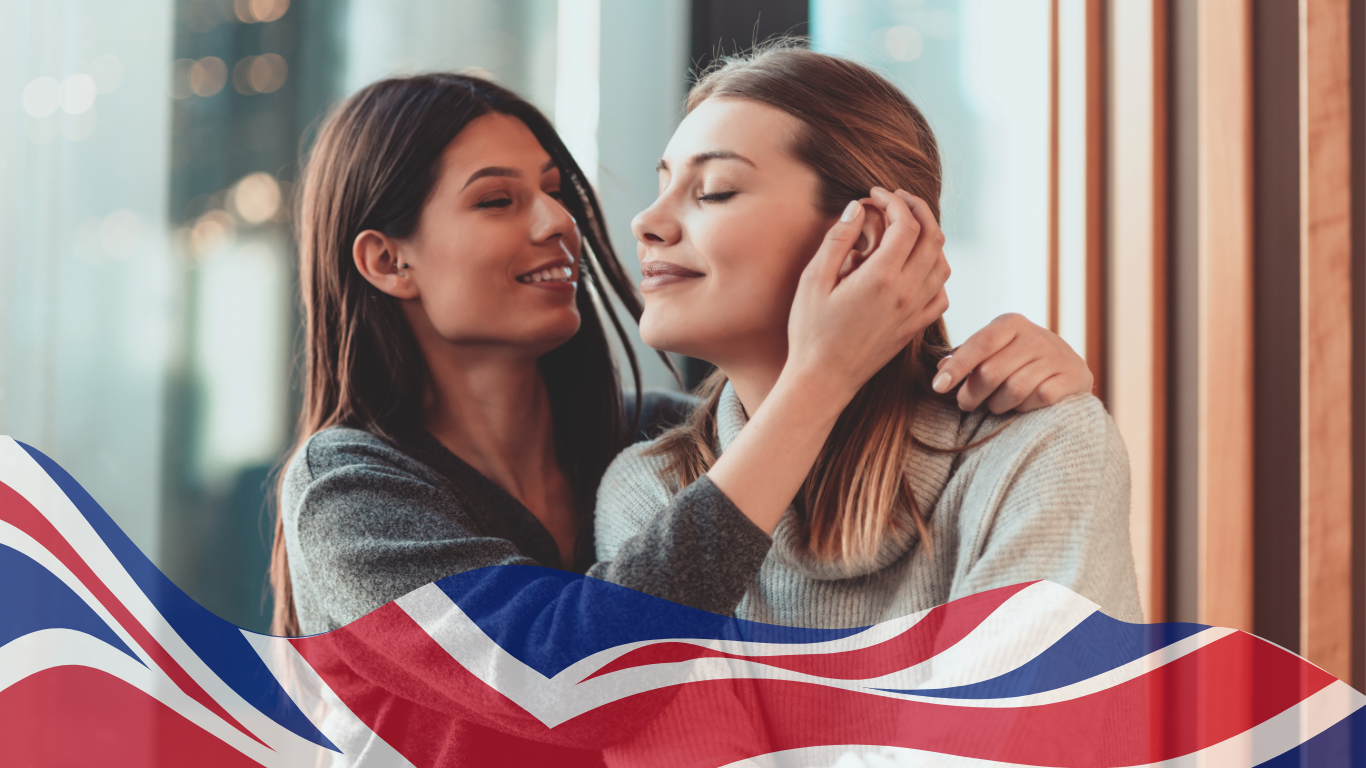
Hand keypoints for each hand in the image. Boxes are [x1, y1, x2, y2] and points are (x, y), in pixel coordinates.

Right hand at [785, 187, 949, 404]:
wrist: (823, 380)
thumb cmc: (810, 331)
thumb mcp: (813, 281)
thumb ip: (837, 240)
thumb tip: (857, 208)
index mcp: (881, 278)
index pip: (908, 224)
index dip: (895, 201)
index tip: (875, 194)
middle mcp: (906, 293)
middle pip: (933, 238)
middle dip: (918, 210)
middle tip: (897, 200)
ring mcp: (915, 312)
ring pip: (942, 264)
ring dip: (929, 239)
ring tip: (906, 229)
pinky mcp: (914, 328)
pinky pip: (941, 293)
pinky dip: (934, 272)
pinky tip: (914, 268)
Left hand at [931, 313, 1092, 412]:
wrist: (1068, 369)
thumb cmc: (1019, 360)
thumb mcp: (995, 350)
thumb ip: (967, 356)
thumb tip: (940, 367)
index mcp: (1011, 323)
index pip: (980, 343)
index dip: (957, 366)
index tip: (938, 387)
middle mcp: (1035, 336)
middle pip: (992, 372)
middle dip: (972, 394)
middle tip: (965, 404)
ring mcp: (1056, 356)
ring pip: (1015, 389)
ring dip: (997, 404)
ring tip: (994, 405)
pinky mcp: (1072, 377)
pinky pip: (1039, 398)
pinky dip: (1024, 407)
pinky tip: (1021, 405)